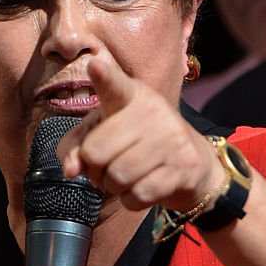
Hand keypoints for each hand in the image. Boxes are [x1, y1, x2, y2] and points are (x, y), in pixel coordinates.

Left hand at [56, 56, 224, 213]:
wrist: (194, 164)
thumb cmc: (138, 144)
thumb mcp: (105, 134)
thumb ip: (77, 146)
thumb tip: (72, 169)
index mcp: (130, 95)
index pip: (114, 85)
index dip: (104, 77)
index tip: (95, 65)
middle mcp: (152, 111)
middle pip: (96, 152)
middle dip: (94, 170)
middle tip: (106, 169)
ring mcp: (171, 139)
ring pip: (117, 177)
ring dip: (113, 187)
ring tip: (125, 178)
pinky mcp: (182, 168)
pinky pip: (138, 195)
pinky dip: (131, 200)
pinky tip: (142, 188)